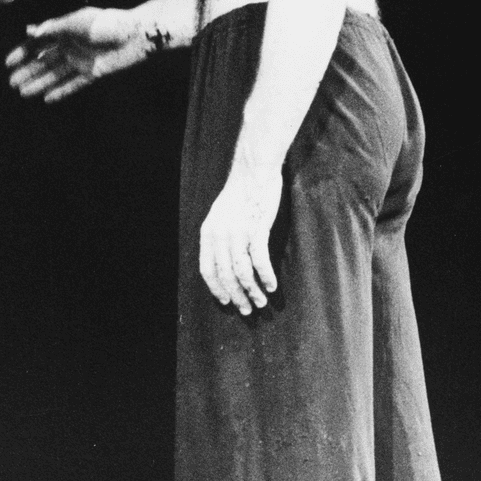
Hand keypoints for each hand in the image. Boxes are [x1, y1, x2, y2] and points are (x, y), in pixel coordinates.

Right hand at [6, 6, 146, 102]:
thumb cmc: (107, 23)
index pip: (38, 42)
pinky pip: (73, 84)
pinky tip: (47, 99)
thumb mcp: (77, 22)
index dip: (23, 52)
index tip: (8, 63)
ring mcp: (81, 60)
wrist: (135, 34)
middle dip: (27, 71)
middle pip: (44, 61)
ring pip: (56, 74)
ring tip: (23, 93)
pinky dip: (61, 91)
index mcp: (64, 30)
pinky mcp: (93, 71)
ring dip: (39, 83)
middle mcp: (70, 45)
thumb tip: (29, 31)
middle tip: (12, 83)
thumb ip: (54, 28)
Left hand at [199, 163, 281, 313]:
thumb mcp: (221, 215)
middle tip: (248, 310)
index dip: (217, 288)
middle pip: (225, 275)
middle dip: (237, 296)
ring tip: (262, 302)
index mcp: (208, 233)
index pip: (207, 270)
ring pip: (242, 272)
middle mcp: (220, 235)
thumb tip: (225, 260)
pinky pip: (259, 260)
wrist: (254, 170)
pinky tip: (272, 286)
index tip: (227, 301)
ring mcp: (237, 232)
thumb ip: (220, 236)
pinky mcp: (256, 229)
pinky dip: (265, 276)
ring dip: (252, 291)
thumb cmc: (241, 192)